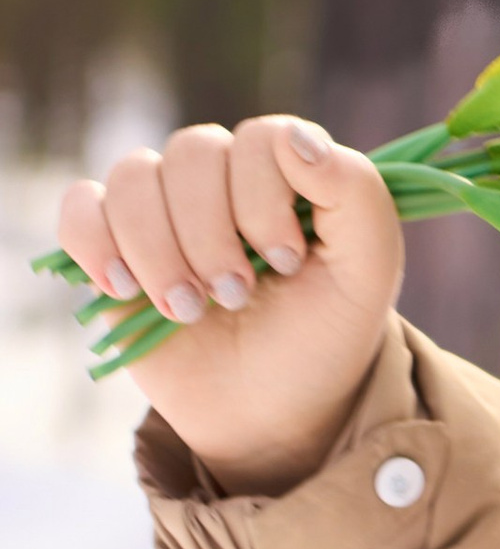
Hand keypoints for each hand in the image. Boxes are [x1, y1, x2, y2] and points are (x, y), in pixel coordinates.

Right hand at [53, 116, 405, 494]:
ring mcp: (163, 208)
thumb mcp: (369, 273)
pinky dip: (96, 244)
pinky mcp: (112, 245)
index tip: (287, 262)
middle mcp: (222, 178)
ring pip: (134, 178)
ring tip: (189, 310)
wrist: (270, 411)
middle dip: (213, 234)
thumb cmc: (323, 338)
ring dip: (160, 249)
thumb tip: (295, 136)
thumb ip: (357, 194)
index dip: (265, 197)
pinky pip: (80, 209)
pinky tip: (127, 289)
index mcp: (284, 173)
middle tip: (236, 297)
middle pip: (192, 153)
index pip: (260, 138)